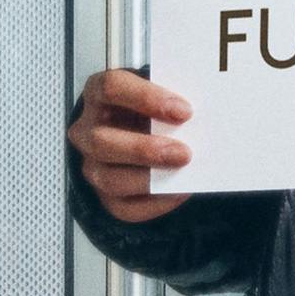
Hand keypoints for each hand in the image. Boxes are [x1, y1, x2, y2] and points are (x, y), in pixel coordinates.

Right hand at [68, 67, 193, 223]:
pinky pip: (125, 207)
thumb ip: (172, 101)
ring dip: (150, 178)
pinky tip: (180, 191)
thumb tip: (207, 110)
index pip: (111, 88)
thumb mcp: (157, 94)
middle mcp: (87, 131)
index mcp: (98, 95)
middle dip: (145, 149)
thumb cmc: (148, 109)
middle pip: (102, 141)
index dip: (146, 98)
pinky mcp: (106, 196)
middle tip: (184, 152)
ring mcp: (92, 165)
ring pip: (109, 178)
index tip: (184, 110)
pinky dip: (156, 202)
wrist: (137, 132)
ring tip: (183, 171)